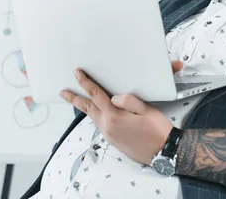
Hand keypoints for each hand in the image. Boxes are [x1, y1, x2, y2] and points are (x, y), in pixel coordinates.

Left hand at [59, 61, 183, 164]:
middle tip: (62, 91)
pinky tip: (98, 112)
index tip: (77, 73)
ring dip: (83, 107)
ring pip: (92, 117)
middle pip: (87, 108)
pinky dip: (95, 115)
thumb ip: (129, 101)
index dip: (85, 82)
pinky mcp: (112, 140)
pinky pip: (100, 124)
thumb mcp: (146, 110)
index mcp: (114, 116)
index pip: (95, 95)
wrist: (163, 152)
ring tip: (76, 100)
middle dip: (74, 98)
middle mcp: (108, 126)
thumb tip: (114, 97)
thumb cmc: (157, 130)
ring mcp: (109, 135)